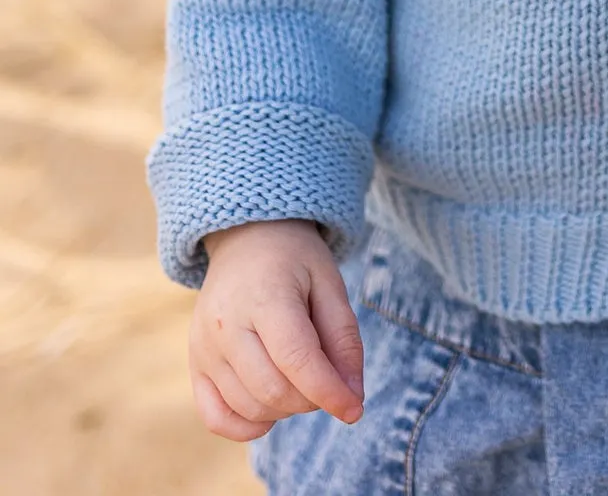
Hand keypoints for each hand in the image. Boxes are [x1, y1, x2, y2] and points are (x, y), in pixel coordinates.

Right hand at [190, 219, 363, 440]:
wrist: (247, 238)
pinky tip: (271, 409)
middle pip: (272, 390)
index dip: (328, 391)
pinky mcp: (194, 364)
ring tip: (301, 378)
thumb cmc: (295, 261)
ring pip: (248, 407)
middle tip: (327, 377)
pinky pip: (215, 417)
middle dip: (311, 399)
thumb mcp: (330, 283)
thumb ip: (344, 339)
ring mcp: (203, 347)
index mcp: (264, 296)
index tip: (355, 408)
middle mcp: (225, 325)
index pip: (296, 359)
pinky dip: (247, 426)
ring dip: (285, 409)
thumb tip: (352, 398)